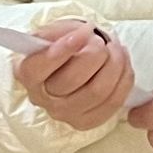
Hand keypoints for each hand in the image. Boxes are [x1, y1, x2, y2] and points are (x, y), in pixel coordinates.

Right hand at [14, 22, 135, 130]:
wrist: (69, 63)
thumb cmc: (61, 46)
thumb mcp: (53, 32)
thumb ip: (60, 32)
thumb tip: (82, 34)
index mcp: (28, 74)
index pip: (38, 68)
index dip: (62, 49)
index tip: (84, 31)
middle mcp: (43, 99)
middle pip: (72, 79)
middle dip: (94, 53)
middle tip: (100, 41)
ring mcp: (65, 114)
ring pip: (97, 91)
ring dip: (114, 65)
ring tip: (115, 49)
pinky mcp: (87, 121)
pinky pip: (113, 103)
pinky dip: (124, 79)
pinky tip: (122, 63)